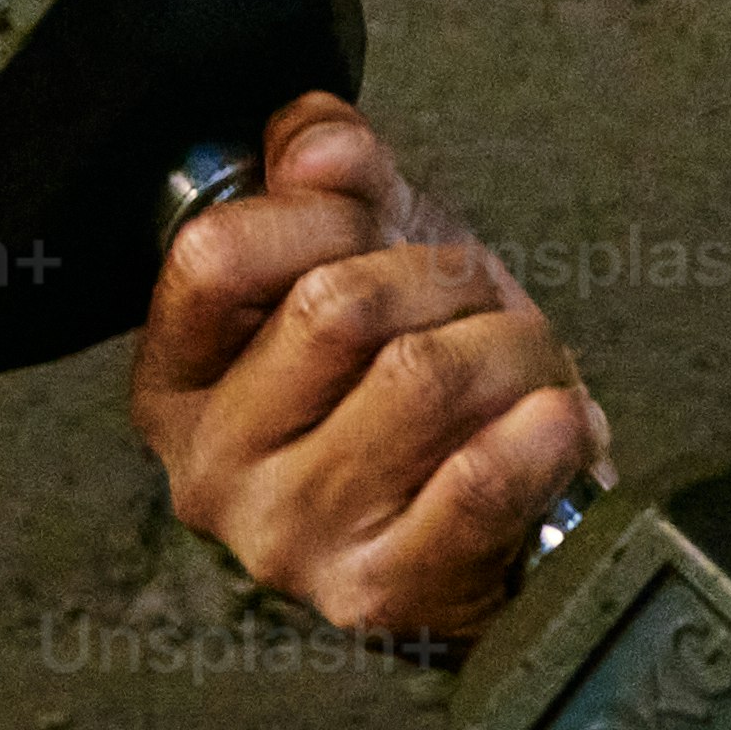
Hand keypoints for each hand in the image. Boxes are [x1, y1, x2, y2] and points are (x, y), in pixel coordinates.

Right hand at [134, 93, 612, 642]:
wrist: (501, 530)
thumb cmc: (424, 398)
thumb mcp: (375, 259)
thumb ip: (340, 177)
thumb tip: (319, 139)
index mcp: (179, 379)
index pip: (215, 254)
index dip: (320, 213)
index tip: (373, 224)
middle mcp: (211, 466)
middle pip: (337, 305)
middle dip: (445, 278)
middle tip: (476, 304)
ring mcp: (290, 538)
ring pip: (424, 375)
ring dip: (512, 348)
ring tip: (521, 370)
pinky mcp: (382, 590)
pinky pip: (483, 474)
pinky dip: (546, 426)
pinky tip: (551, 421)